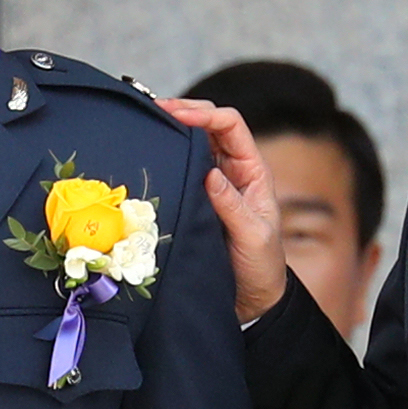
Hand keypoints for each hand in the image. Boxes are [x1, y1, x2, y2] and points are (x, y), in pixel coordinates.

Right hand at [156, 94, 288, 327]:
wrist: (253, 298)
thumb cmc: (261, 266)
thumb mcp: (253, 236)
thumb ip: (233, 206)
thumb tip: (211, 175)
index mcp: (252, 171)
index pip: (230, 125)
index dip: (205, 114)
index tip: (176, 115)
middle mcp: (233, 170)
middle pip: (210, 125)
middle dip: (184, 111)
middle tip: (152, 110)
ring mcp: (214, 184)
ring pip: (193, 143)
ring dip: (172, 130)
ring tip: (145, 123)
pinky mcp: (197, 200)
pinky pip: (182, 169)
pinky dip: (166, 156)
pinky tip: (148, 153)